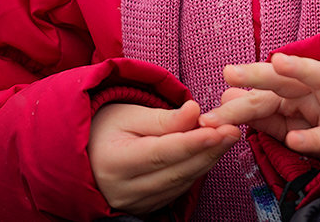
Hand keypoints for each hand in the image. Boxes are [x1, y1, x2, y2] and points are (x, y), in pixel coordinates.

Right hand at [88, 100, 239, 213]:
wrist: (86, 153)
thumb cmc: (106, 127)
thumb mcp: (129, 114)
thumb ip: (163, 118)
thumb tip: (195, 112)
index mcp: (115, 162)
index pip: (162, 153)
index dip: (192, 142)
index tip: (219, 130)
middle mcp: (124, 189)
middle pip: (176, 171)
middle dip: (208, 151)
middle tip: (233, 131)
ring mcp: (136, 203)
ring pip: (181, 183)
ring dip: (207, 161)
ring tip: (228, 138)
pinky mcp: (147, 208)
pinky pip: (178, 189)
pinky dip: (196, 170)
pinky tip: (211, 153)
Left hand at [199, 52, 319, 160]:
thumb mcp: (286, 121)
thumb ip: (257, 111)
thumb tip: (224, 95)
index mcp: (294, 89)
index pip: (263, 89)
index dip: (240, 92)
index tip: (221, 85)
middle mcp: (312, 89)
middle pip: (284, 77)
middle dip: (257, 74)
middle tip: (230, 72)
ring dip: (300, 69)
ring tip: (278, 64)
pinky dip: (312, 138)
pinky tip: (293, 139)